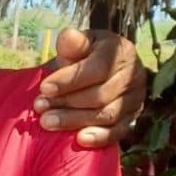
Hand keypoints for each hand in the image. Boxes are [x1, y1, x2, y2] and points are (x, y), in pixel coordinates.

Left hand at [33, 28, 146, 147]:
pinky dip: (100, 137)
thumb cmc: (85, 54)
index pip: (97, 69)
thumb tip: (69, 36)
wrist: (99, 68)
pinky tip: (79, 139)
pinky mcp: (133, 118)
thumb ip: (73, 43)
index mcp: (122, 52)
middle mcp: (135, 76)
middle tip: (39, 106)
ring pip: (107, 114)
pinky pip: (119, 131)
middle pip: (101, 94)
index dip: (69, 80)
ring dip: (75, 120)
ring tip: (47, 121)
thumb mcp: (79, 43)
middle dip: (67, 102)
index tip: (44, 88)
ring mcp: (137, 98)